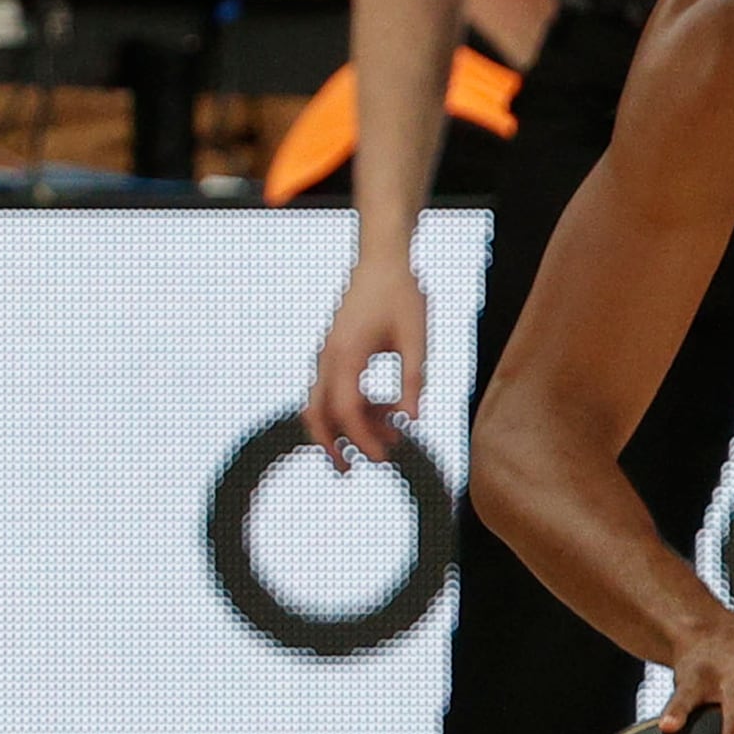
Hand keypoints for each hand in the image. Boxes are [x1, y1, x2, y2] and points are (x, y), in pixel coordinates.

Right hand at [306, 254, 428, 471]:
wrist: (382, 261)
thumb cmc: (402, 295)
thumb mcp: (417, 339)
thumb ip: (414, 380)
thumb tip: (412, 420)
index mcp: (346, 355)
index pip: (347, 410)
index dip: (363, 438)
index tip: (384, 457)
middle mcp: (328, 357)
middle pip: (317, 413)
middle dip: (330, 445)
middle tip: (349, 471)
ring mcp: (327, 354)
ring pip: (322, 402)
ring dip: (346, 427)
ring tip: (384, 441)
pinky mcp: (334, 352)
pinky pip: (332, 388)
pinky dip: (352, 406)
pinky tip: (384, 412)